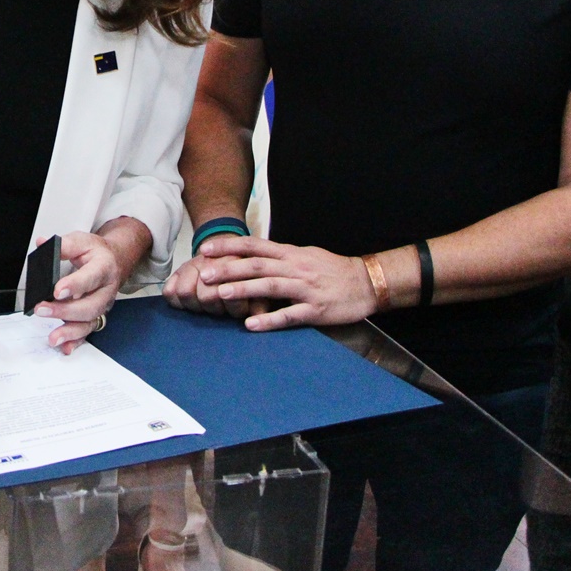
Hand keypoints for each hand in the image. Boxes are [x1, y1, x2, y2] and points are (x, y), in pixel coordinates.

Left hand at [34, 220, 151, 353]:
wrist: (114, 260)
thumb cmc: (95, 253)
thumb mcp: (82, 241)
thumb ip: (63, 245)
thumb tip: (42, 244)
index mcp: (104, 267)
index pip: (91, 277)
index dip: (75, 285)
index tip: (57, 291)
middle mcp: (106, 290)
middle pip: (90, 306)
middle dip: (65, 311)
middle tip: (41, 309)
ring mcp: (102, 305)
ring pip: (89, 322)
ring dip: (70, 332)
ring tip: (52, 337)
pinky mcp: (96, 315)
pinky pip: (87, 332)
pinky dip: (76, 342)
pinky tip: (65, 348)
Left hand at [183, 235, 378, 329]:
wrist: (366, 282)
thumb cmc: (332, 269)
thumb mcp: (304, 255)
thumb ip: (278, 256)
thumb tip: (250, 255)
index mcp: (290, 254)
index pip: (254, 246)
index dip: (229, 247)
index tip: (205, 250)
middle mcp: (295, 268)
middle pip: (257, 265)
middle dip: (228, 269)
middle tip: (204, 274)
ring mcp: (305, 289)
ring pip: (270, 287)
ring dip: (244, 290)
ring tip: (221, 294)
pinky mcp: (316, 310)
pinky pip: (290, 315)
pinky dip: (270, 320)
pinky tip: (252, 325)